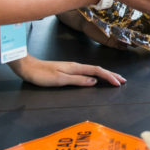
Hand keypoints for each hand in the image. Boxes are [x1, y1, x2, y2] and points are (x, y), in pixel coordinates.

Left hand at [9, 56, 125, 86]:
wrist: (27, 67)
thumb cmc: (41, 74)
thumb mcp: (59, 79)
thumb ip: (77, 80)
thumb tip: (94, 81)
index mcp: (75, 68)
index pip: (97, 71)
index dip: (109, 77)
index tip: (119, 83)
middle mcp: (75, 66)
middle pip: (98, 69)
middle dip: (111, 75)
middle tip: (122, 80)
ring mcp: (71, 67)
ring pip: (93, 70)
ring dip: (105, 75)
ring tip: (114, 79)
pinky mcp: (67, 70)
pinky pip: (86, 72)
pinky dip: (95, 75)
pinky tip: (96, 78)